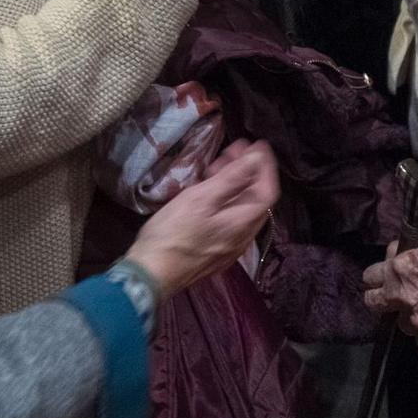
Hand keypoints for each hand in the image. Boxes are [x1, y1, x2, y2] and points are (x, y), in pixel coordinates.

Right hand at [127, 140, 279, 298]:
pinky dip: (224, 198)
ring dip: (235, 183)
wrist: (151, 273)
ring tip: (220, 162)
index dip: (265, 166)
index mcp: (242, 224)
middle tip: (236, 148)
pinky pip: (227, 218)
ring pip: (239, 209)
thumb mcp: (201, 199)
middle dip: (249, 171)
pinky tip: (208, 189)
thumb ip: (232, 179)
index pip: (267, 191)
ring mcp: (227, 246)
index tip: (258, 145)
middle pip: (254, 200)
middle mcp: (241, 237)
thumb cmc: (174, 233)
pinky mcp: (212, 249)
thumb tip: (256, 158)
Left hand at [361, 236, 417, 350]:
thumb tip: (394, 256)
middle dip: (382, 300)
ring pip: (401, 324)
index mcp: (399, 269)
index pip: (369, 277)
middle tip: (395, 300)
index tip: (382, 281)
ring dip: (411, 318)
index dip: (377, 279)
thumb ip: (407, 252)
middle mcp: (401, 295)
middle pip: (373, 302)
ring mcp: (414, 319)